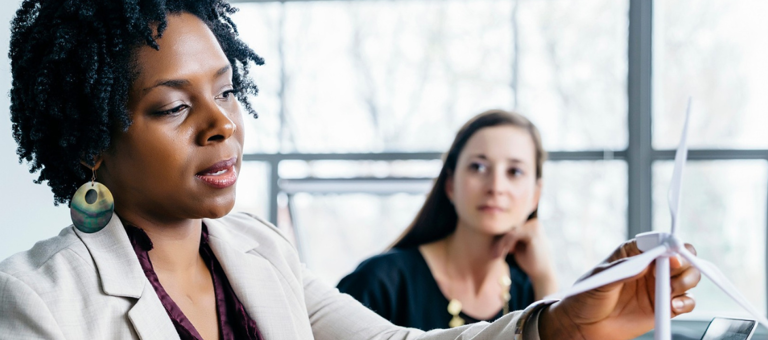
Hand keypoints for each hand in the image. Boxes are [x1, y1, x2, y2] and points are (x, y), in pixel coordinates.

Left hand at [491, 218, 557, 297]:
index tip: (494, 250)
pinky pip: (513, 235)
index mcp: (531, 224)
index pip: (511, 226)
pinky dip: (506, 244)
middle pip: (509, 228)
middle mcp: (534, 222)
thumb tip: (493, 230)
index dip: (501, 237)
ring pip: (509, 232)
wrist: (542, 273)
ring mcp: (534, 225)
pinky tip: (502, 254)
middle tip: (494, 253)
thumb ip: (510, 237)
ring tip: (497, 255)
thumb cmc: (530, 260)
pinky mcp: (533, 231)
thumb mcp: (517, 246)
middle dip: (500, 241)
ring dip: (501, 244)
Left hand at [538, 240, 700, 339]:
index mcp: (634, 253)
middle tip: (673, 272)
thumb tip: (645, 263)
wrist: (584, 326)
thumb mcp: (601, 279)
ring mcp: (658, 287)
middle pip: (681, 257)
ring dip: (687, 281)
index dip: (669, 244)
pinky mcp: (663, 307)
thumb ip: (624, 270)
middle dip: (684, 262)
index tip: (672, 254)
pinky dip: (685, 303)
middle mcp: (649, 268)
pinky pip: (685, 302)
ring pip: (688, 278)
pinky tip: (673, 306)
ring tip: (670, 290)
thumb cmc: (587, 297)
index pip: (658, 241)